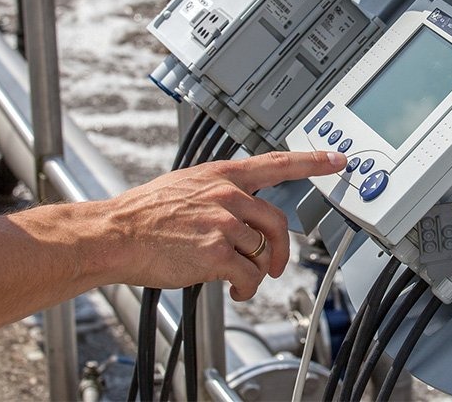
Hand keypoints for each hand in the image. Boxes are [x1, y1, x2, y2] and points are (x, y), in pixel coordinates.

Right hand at [96, 150, 345, 299]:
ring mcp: (223, 223)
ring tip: (235, 280)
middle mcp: (227, 195)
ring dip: (254, 272)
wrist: (114, 234)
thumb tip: (240, 208)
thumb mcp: (186, 185)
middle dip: (280, 249)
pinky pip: (248, 276)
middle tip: (274, 265)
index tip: (337, 161)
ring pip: (262, 252)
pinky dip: (245, 289)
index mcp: (222, 175)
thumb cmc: (144, 214)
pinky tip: (233, 290)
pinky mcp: (216, 252)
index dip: (312, 162)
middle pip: (278, 221)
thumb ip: (218, 192)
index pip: (277, 163)